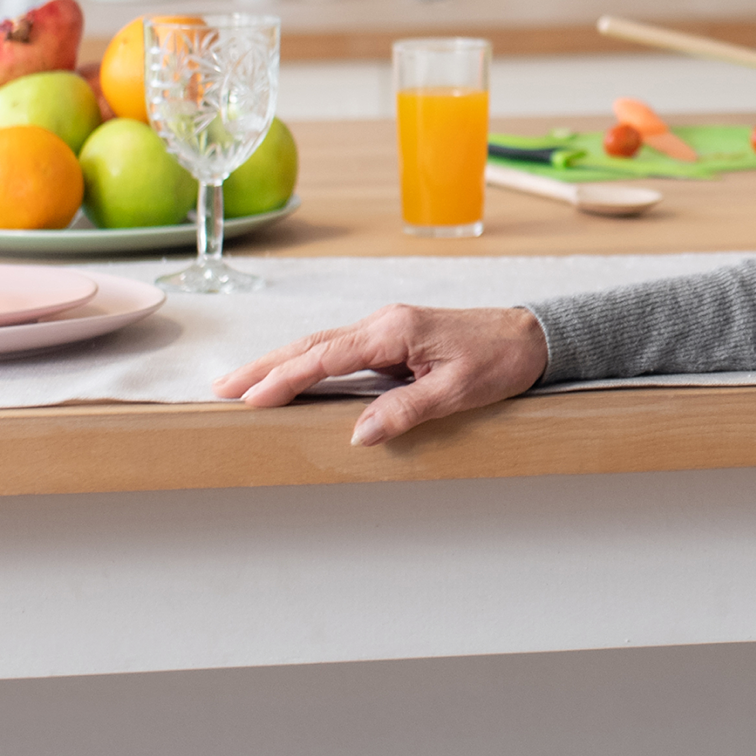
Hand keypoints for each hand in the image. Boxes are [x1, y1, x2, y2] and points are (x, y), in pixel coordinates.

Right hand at [215, 304, 550, 445]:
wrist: (532, 336)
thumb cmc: (500, 359)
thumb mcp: (458, 391)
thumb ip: (407, 410)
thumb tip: (359, 433)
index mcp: (394, 330)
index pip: (326, 357)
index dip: (284, 377)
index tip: (249, 396)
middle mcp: (384, 322)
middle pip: (312, 345)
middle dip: (265, 366)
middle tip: (222, 387)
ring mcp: (388, 327)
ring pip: (323, 345)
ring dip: (282, 363)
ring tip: (243, 382)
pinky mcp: (395, 336)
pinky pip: (342, 349)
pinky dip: (310, 362)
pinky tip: (293, 375)